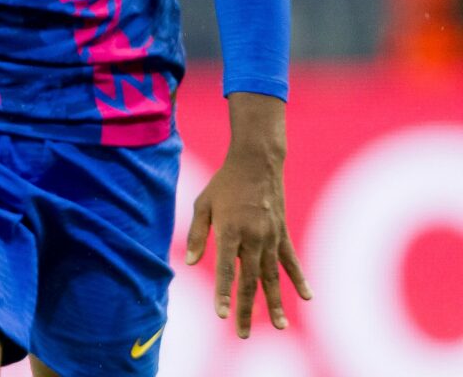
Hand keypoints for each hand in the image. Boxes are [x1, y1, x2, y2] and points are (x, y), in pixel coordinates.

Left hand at [185, 150, 311, 337]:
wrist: (256, 162)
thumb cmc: (224, 183)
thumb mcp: (203, 203)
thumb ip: (197, 234)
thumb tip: (190, 263)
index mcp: (230, 231)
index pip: (225, 268)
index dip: (223, 292)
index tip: (221, 314)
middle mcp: (252, 237)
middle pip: (249, 280)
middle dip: (245, 308)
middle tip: (242, 335)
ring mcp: (270, 237)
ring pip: (272, 276)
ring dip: (274, 303)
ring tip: (279, 327)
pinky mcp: (282, 233)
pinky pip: (291, 260)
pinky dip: (299, 279)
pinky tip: (308, 298)